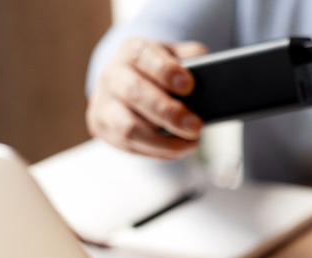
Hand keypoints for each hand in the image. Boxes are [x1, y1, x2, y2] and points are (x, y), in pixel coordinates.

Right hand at [86, 38, 207, 159]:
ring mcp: (104, 103)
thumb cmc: (161, 71)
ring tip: (190, 144)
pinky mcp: (102, 127)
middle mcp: (113, 75)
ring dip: (163, 142)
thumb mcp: (178, 57)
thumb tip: (210, 71)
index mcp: (132, 51)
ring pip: (128, 128)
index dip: (165, 71)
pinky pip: (129, 146)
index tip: (188, 86)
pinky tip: (178, 149)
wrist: (131, 83)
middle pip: (135, 93)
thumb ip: (194, 59)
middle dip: (168, 113)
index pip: (142, 55)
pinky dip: (158, 152)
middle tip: (195, 127)